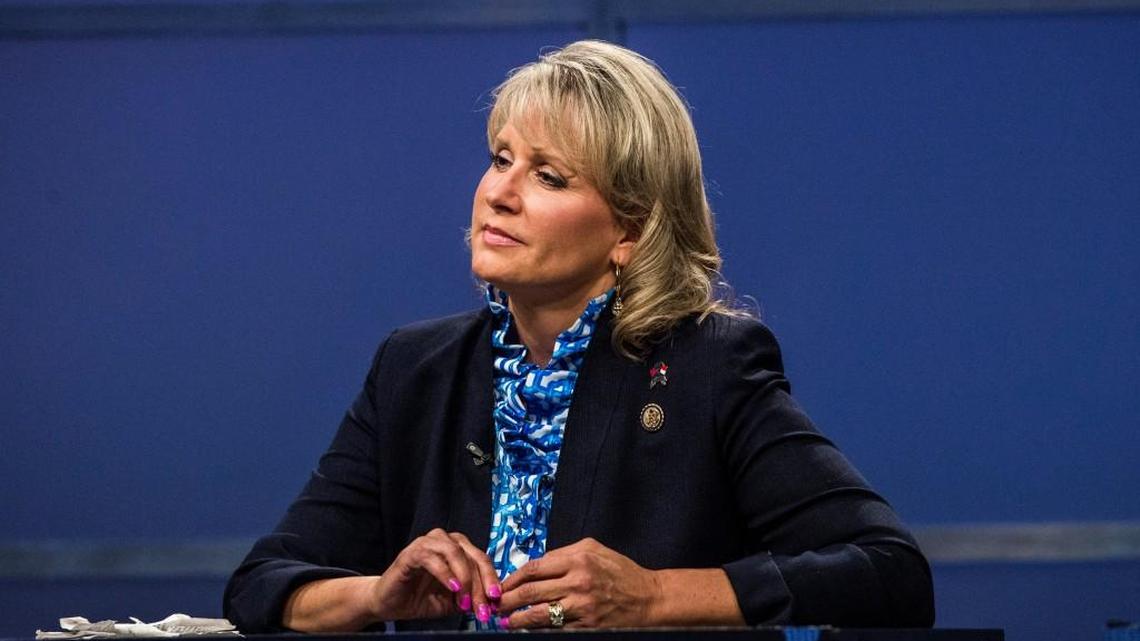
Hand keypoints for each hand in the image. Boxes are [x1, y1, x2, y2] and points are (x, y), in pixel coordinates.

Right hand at [371, 529, 501, 623]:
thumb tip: (492, 602)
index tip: (496, 602)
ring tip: (465, 601)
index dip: (491, 581)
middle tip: (484, 605)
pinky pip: (432, 558)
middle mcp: (445, 541)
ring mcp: (427, 544)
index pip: (481, 561)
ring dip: (465, 578)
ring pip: (455, 552)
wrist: (390, 604)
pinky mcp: (411, 553)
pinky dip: (445, 573)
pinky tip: (453, 588)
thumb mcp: (452, 602)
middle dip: (481, 583)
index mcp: (458, 549)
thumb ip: (470, 597)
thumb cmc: (419, 598)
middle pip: (473, 555)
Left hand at [497, 537, 661, 628]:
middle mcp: (578, 582)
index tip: (500, 585)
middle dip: (507, 600)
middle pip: (530, 592)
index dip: (512, 578)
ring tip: (504, 622)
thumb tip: (536, 563)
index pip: (534, 568)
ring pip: (539, 614)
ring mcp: (582, 607)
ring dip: (517, 620)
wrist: (649, 598)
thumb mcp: (594, 550)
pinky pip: (555, 629)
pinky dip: (538, 631)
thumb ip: (564, 553)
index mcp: (578, 559)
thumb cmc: (621, 571)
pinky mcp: (587, 626)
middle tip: (493, 605)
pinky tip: (528, 630)